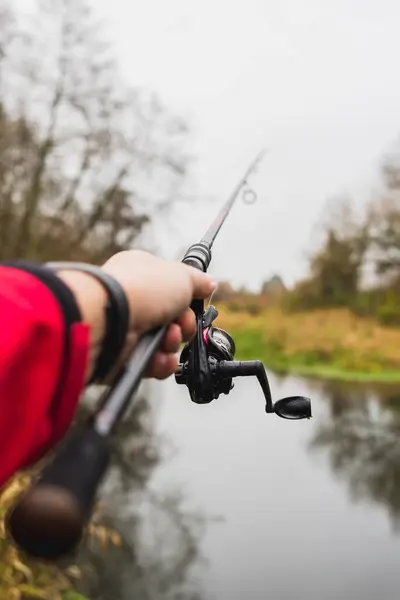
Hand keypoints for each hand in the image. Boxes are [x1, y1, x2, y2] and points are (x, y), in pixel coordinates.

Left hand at [102, 250, 215, 378]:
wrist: (110, 320)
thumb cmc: (142, 289)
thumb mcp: (182, 275)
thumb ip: (199, 281)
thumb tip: (211, 283)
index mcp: (144, 273)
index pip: (174, 288)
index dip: (189, 299)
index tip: (196, 302)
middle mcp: (136, 301)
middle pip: (175, 319)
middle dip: (184, 325)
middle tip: (179, 323)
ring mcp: (129, 328)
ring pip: (166, 343)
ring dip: (173, 343)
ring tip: (165, 339)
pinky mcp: (124, 355)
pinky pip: (153, 363)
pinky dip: (161, 363)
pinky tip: (158, 356)